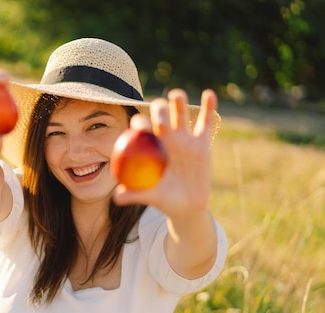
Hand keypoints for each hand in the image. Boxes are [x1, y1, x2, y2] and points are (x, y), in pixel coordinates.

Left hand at [112, 89, 217, 218]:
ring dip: (178, 102)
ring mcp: (184, 137)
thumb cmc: (163, 199)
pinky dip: (209, 107)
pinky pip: (206, 122)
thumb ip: (133, 194)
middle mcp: (166, 137)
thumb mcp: (149, 196)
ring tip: (176, 96)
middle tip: (159, 113)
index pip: (141, 129)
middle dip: (158, 110)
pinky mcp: (202, 141)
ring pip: (181, 113)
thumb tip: (115, 198)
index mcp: (150, 147)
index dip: (139, 123)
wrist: (187, 205)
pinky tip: (209, 94)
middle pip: (160, 115)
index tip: (140, 127)